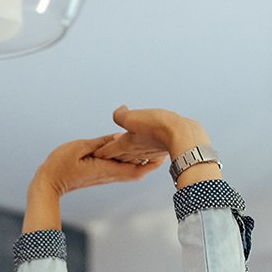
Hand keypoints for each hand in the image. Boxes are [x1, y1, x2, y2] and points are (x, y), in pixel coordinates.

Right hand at [30, 134, 164, 198]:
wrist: (48, 184)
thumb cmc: (59, 165)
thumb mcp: (78, 148)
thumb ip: (99, 143)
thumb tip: (119, 136)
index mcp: (104, 169)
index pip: (133, 170)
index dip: (150, 164)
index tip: (163, 155)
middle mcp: (108, 175)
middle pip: (136, 173)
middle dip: (152, 163)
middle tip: (166, 150)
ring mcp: (104, 177)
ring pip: (130, 172)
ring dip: (143, 163)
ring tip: (156, 149)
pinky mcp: (100, 175)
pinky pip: (120, 170)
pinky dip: (131, 162)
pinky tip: (136, 153)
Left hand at [93, 105, 209, 164]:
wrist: (182, 135)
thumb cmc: (157, 126)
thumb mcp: (133, 117)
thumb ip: (122, 115)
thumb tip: (120, 110)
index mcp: (125, 143)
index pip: (107, 150)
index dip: (98, 153)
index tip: (90, 157)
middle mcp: (135, 151)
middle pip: (118, 157)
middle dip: (110, 159)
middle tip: (102, 160)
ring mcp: (148, 152)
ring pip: (132, 157)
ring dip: (126, 158)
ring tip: (121, 158)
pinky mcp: (160, 150)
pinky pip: (146, 156)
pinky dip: (142, 156)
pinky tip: (145, 155)